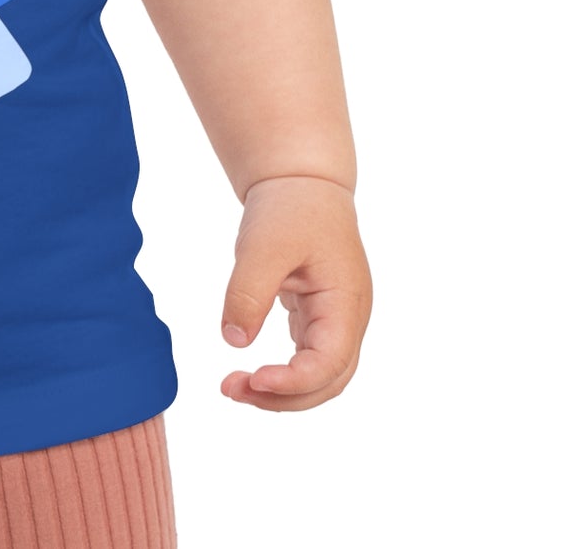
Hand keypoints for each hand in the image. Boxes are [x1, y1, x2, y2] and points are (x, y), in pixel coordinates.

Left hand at [218, 174, 371, 409]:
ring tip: (233, 386)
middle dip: (283, 397)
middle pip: (328, 382)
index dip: (293, 382)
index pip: (328, 363)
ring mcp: (336, 319)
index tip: (253, 378)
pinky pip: (307, 358)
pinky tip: (251, 373)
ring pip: (319, 376)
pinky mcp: (318, 316)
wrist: (302, 181)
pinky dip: (282, 373)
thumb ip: (248, 293)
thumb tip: (233, 342)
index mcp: (346, 303)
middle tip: (232, 390)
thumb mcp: (263, 245)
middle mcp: (348, 319)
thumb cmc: (290, 208)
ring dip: (281, 392)